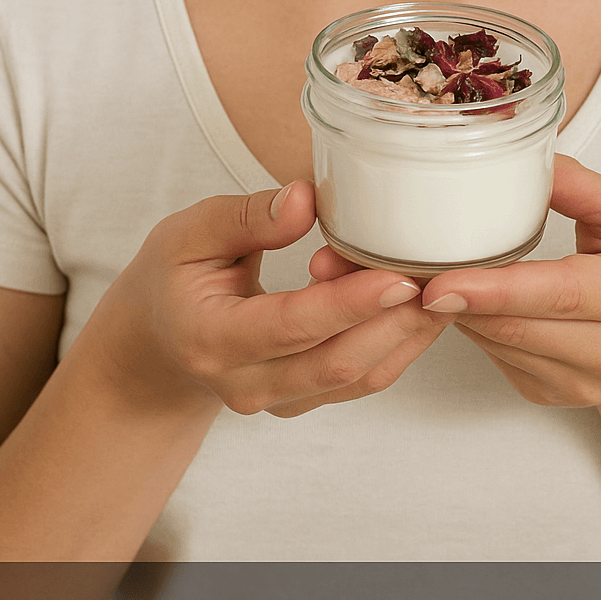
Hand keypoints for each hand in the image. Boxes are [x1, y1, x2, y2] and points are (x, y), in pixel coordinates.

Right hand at [84, 181, 456, 420]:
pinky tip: (421, 308)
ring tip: (445, 286)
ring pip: (357, 378)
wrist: (155, 344)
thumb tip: (305, 198)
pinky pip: (358, 381)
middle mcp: (246, 384)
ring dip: (407, 336)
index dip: (351, 302)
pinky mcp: (301, 401)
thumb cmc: (173, 278)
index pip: (293, 325)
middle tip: (442, 276)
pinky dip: (396, 346)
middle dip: (397, 322)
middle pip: (337, 362)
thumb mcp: (189, 232)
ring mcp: (276, 401)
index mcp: (212, 338)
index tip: (400, 275)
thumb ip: (247, 216)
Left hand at [322, 155, 600, 416]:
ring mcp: (582, 383)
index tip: (435, 282)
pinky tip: (445, 290)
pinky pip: (496, 355)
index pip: (557, 295)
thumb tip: (529, 152)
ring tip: (390, 267)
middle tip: (376, 260)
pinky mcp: (554, 395)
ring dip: (445, 309)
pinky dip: (466, 322)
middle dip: (444, 295)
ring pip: (494, 343)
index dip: (491, 290)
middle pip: (512, 325)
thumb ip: (585, 187)